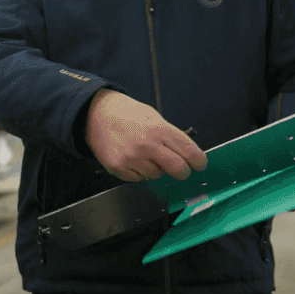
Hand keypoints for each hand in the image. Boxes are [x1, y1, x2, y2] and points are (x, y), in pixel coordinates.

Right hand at [85, 90, 207, 181]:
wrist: (95, 114)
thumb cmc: (126, 114)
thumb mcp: (153, 117)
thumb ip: (170, 135)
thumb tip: (187, 154)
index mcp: (159, 129)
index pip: (190, 152)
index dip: (199, 161)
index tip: (199, 164)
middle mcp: (147, 146)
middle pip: (179, 170)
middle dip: (183, 171)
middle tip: (180, 168)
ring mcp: (132, 159)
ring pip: (158, 176)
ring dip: (156, 168)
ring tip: (144, 154)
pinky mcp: (119, 168)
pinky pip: (139, 179)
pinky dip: (139, 172)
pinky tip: (132, 158)